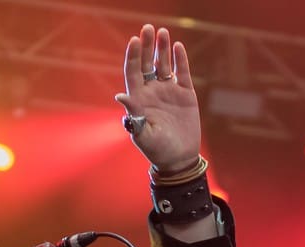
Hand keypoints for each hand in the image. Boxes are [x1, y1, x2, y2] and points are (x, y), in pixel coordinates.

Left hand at [115, 24, 201, 172]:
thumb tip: (120, 95)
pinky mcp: (184, 94)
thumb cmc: (157, 151)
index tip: (134, 40)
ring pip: (163, 64)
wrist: (178, 159)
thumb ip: (133, 113)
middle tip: (147, 28)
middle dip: (146, 46)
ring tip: (162, 32)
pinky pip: (181, 72)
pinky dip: (180, 59)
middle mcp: (152, 92)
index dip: (133, 56)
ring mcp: (168, 92)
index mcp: (139, 100)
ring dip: (162, 49)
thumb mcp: (143, 133)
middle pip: (147, 64)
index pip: (133, 73)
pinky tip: (177, 46)